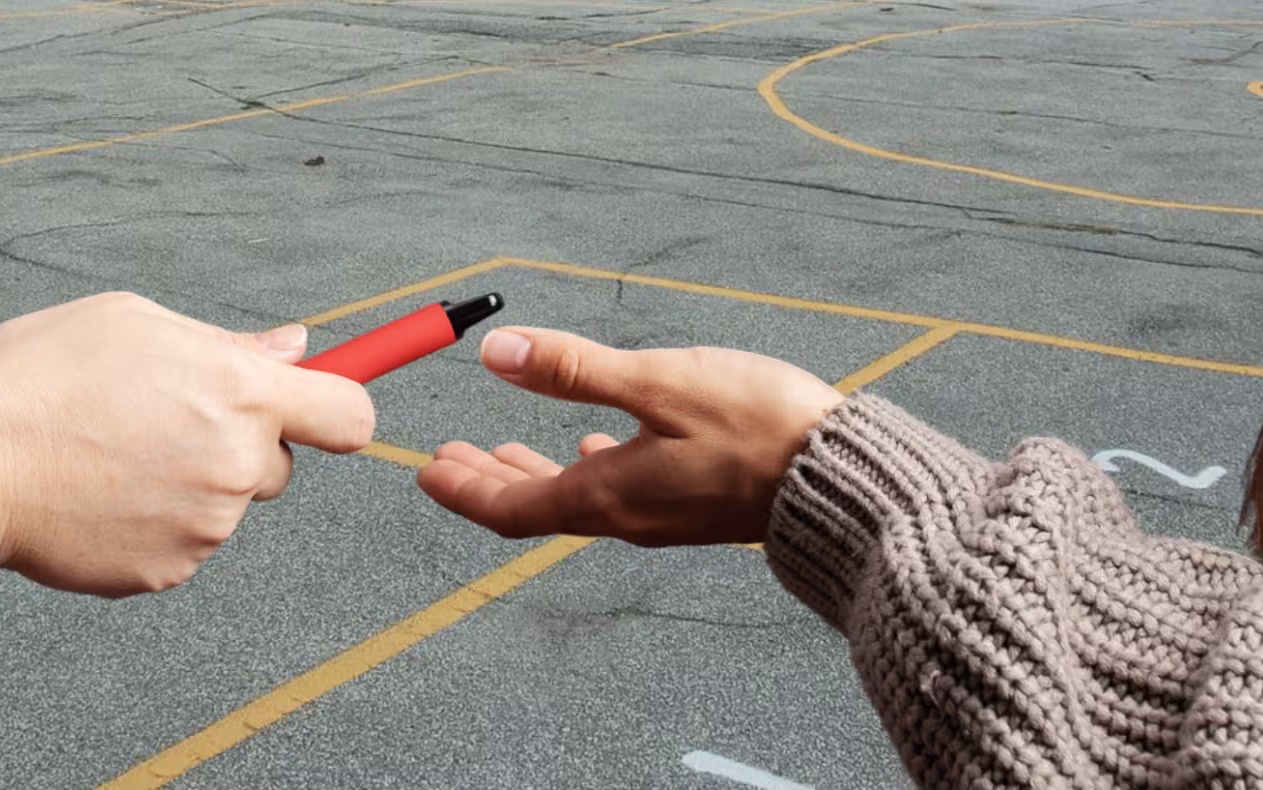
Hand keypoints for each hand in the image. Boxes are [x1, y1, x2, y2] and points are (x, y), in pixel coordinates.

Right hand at [0, 292, 374, 596]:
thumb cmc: (40, 374)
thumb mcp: (135, 322)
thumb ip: (229, 342)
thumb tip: (296, 348)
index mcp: (240, 391)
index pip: (350, 416)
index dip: (338, 410)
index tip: (320, 409)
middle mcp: (236, 464)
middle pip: (278, 465)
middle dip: (239, 446)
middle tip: (161, 423)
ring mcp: (205, 526)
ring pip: (224, 505)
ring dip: (189, 485)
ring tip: (110, 456)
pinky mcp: (167, 572)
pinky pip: (182, 545)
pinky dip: (152, 526)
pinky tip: (98, 497)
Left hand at [416, 327, 843, 546]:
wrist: (839, 478)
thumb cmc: (756, 427)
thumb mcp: (658, 384)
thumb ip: (577, 369)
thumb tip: (497, 353)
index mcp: (607, 495)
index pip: (510, 507)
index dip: (461, 489)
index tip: (424, 471)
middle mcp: (627, 516)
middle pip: (537, 506)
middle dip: (486, 480)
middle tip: (448, 458)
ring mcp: (662, 515)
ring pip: (577, 498)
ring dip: (533, 473)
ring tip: (501, 451)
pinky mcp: (693, 504)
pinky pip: (620, 492)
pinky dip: (588, 469)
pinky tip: (597, 447)